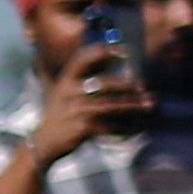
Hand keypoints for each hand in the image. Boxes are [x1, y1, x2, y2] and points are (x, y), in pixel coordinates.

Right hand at [29, 45, 149, 161]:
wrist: (44, 141)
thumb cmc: (61, 112)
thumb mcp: (65, 91)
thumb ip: (84, 77)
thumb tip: (112, 60)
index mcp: (66, 79)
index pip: (84, 58)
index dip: (105, 52)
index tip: (126, 52)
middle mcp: (69, 92)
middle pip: (104, 83)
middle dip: (127, 85)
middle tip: (143, 86)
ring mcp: (76, 110)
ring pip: (111, 105)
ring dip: (132, 105)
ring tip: (148, 104)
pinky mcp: (82, 127)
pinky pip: (109, 125)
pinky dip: (124, 126)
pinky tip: (134, 127)